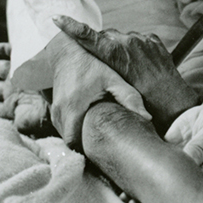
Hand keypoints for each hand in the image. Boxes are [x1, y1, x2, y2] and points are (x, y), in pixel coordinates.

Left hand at [0, 43, 50, 133]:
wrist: (60, 92)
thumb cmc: (44, 111)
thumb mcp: (24, 123)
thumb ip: (12, 126)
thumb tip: (0, 130)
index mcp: (14, 106)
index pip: (0, 109)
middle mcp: (16, 89)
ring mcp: (19, 74)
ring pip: (0, 68)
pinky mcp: (24, 60)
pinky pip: (11, 51)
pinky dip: (1, 49)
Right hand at [43, 31, 149, 149]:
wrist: (68, 50)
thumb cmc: (92, 64)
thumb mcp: (113, 79)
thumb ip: (129, 97)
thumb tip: (147, 117)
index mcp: (73, 108)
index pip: (75, 143)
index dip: (89, 151)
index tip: (105, 152)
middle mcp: (60, 112)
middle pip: (71, 143)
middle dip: (86, 147)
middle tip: (106, 150)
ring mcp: (55, 111)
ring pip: (66, 136)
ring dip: (80, 138)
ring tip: (100, 140)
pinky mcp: (55, 108)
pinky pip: (63, 127)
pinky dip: (75, 130)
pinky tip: (90, 128)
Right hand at [53, 15, 198, 129]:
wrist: (172, 100)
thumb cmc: (141, 99)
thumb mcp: (117, 85)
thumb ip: (106, 67)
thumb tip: (96, 57)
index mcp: (115, 52)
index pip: (88, 36)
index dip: (72, 27)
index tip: (56, 18)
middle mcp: (128, 42)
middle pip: (106, 37)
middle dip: (103, 46)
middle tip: (106, 64)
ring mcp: (143, 40)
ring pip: (123, 38)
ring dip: (121, 47)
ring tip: (127, 67)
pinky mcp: (154, 41)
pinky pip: (140, 40)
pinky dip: (136, 48)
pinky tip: (140, 64)